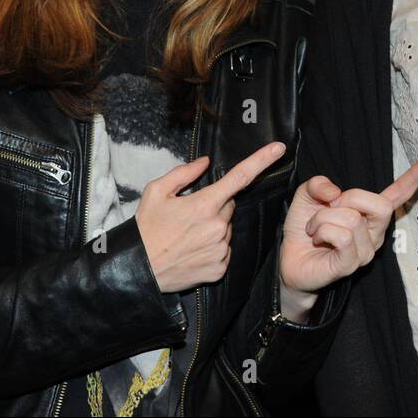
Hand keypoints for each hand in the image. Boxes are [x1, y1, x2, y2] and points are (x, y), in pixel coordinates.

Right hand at [135, 142, 286, 293]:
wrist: (138, 269)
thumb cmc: (146, 229)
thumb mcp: (156, 192)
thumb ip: (183, 173)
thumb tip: (205, 162)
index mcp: (204, 204)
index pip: (240, 177)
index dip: (262, 160)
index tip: (279, 148)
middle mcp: (217, 227)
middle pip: (228, 207)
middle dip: (214, 207)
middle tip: (189, 216)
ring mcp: (220, 249)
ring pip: (226, 229)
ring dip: (213, 228)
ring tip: (187, 236)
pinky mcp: (220, 268)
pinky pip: (224, 250)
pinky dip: (213, 248)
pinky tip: (193, 251)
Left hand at [278, 155, 417, 300]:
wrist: (289, 260)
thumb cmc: (305, 229)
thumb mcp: (308, 195)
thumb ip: (320, 184)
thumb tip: (334, 192)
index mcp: (370, 214)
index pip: (397, 195)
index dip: (413, 178)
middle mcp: (375, 233)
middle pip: (380, 205)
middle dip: (350, 198)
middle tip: (329, 207)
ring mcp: (365, 251)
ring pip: (352, 219)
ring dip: (323, 218)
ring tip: (315, 228)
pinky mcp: (350, 264)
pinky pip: (342, 237)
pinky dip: (322, 230)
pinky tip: (316, 238)